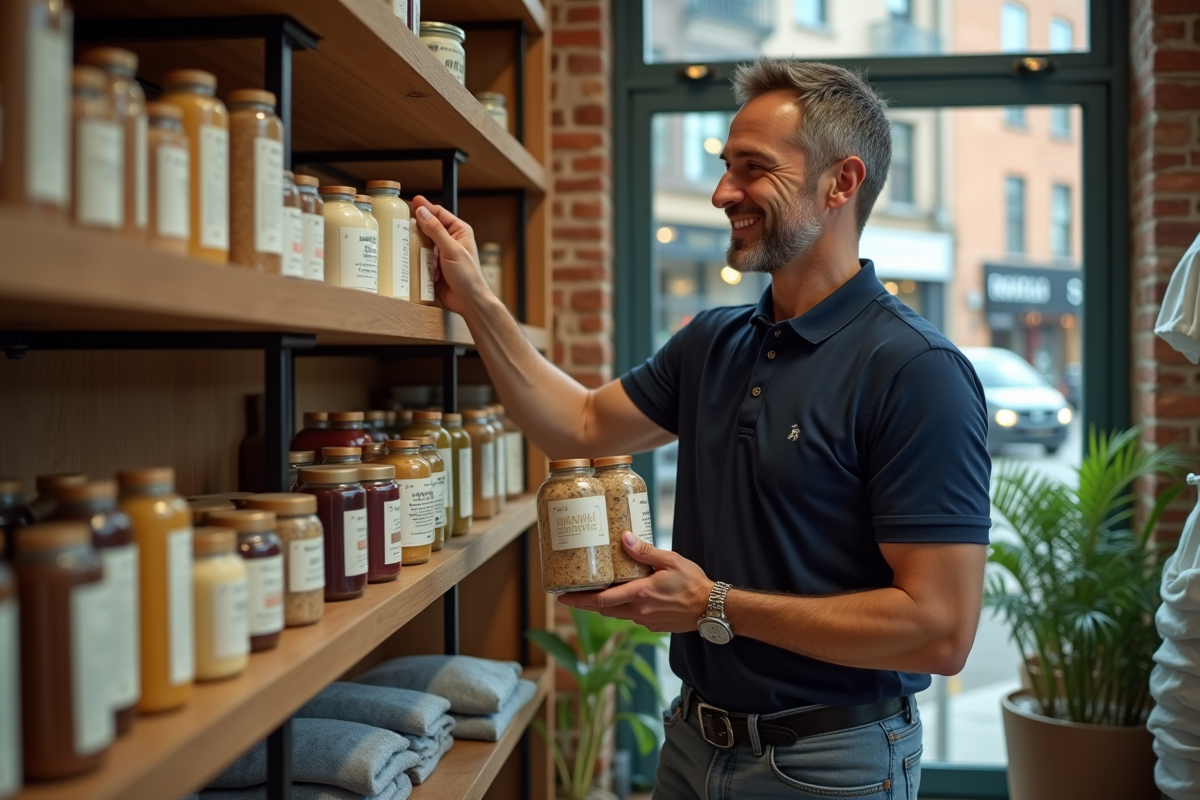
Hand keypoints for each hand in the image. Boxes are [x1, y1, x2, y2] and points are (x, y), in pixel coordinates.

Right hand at [411, 196, 489, 315]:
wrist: (468, 302)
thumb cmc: (468, 276)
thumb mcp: (451, 250)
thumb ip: (436, 231)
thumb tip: (422, 212)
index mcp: (459, 231)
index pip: (440, 213)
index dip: (426, 207)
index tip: (412, 201)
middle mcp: (450, 241)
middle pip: (429, 228)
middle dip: (417, 228)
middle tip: (403, 223)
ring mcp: (441, 254)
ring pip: (422, 244)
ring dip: (417, 247)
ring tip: (408, 244)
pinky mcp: (434, 267)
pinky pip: (420, 259)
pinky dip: (418, 260)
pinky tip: (415, 262)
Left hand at [558, 532, 714, 632]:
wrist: (712, 608)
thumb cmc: (693, 583)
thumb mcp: (670, 561)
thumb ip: (645, 552)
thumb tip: (624, 539)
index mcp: (640, 594)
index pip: (601, 601)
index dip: (579, 599)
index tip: (562, 596)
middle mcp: (639, 611)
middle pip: (603, 610)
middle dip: (584, 604)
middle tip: (567, 596)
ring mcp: (646, 621)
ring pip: (617, 614)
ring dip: (603, 606)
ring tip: (592, 594)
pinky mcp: (653, 625)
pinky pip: (631, 617)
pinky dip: (622, 608)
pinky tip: (624, 597)